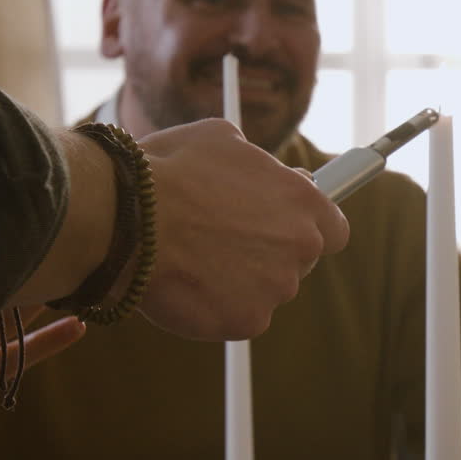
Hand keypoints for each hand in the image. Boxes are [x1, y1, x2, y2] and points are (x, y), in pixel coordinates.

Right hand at [137, 119, 350, 340]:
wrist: (127, 218)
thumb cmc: (167, 172)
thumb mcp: (220, 139)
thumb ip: (254, 161)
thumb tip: (260, 168)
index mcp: (303, 200)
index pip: (334, 229)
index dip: (309, 229)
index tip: (287, 229)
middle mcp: (301, 245)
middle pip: (299, 261)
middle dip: (269, 254)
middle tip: (224, 242)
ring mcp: (277, 287)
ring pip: (266, 290)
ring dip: (240, 280)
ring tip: (195, 259)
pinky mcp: (248, 320)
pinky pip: (238, 317)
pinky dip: (217, 307)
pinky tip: (187, 285)